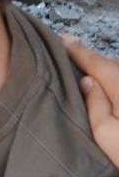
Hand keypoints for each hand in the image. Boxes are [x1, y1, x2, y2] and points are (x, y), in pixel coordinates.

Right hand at [62, 35, 118, 166]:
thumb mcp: (105, 134)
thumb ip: (93, 104)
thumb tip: (87, 82)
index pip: (97, 62)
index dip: (78, 51)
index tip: (63, 42)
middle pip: (113, 64)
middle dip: (95, 64)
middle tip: (76, 68)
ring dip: (111, 75)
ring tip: (96, 85)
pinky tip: (114, 97)